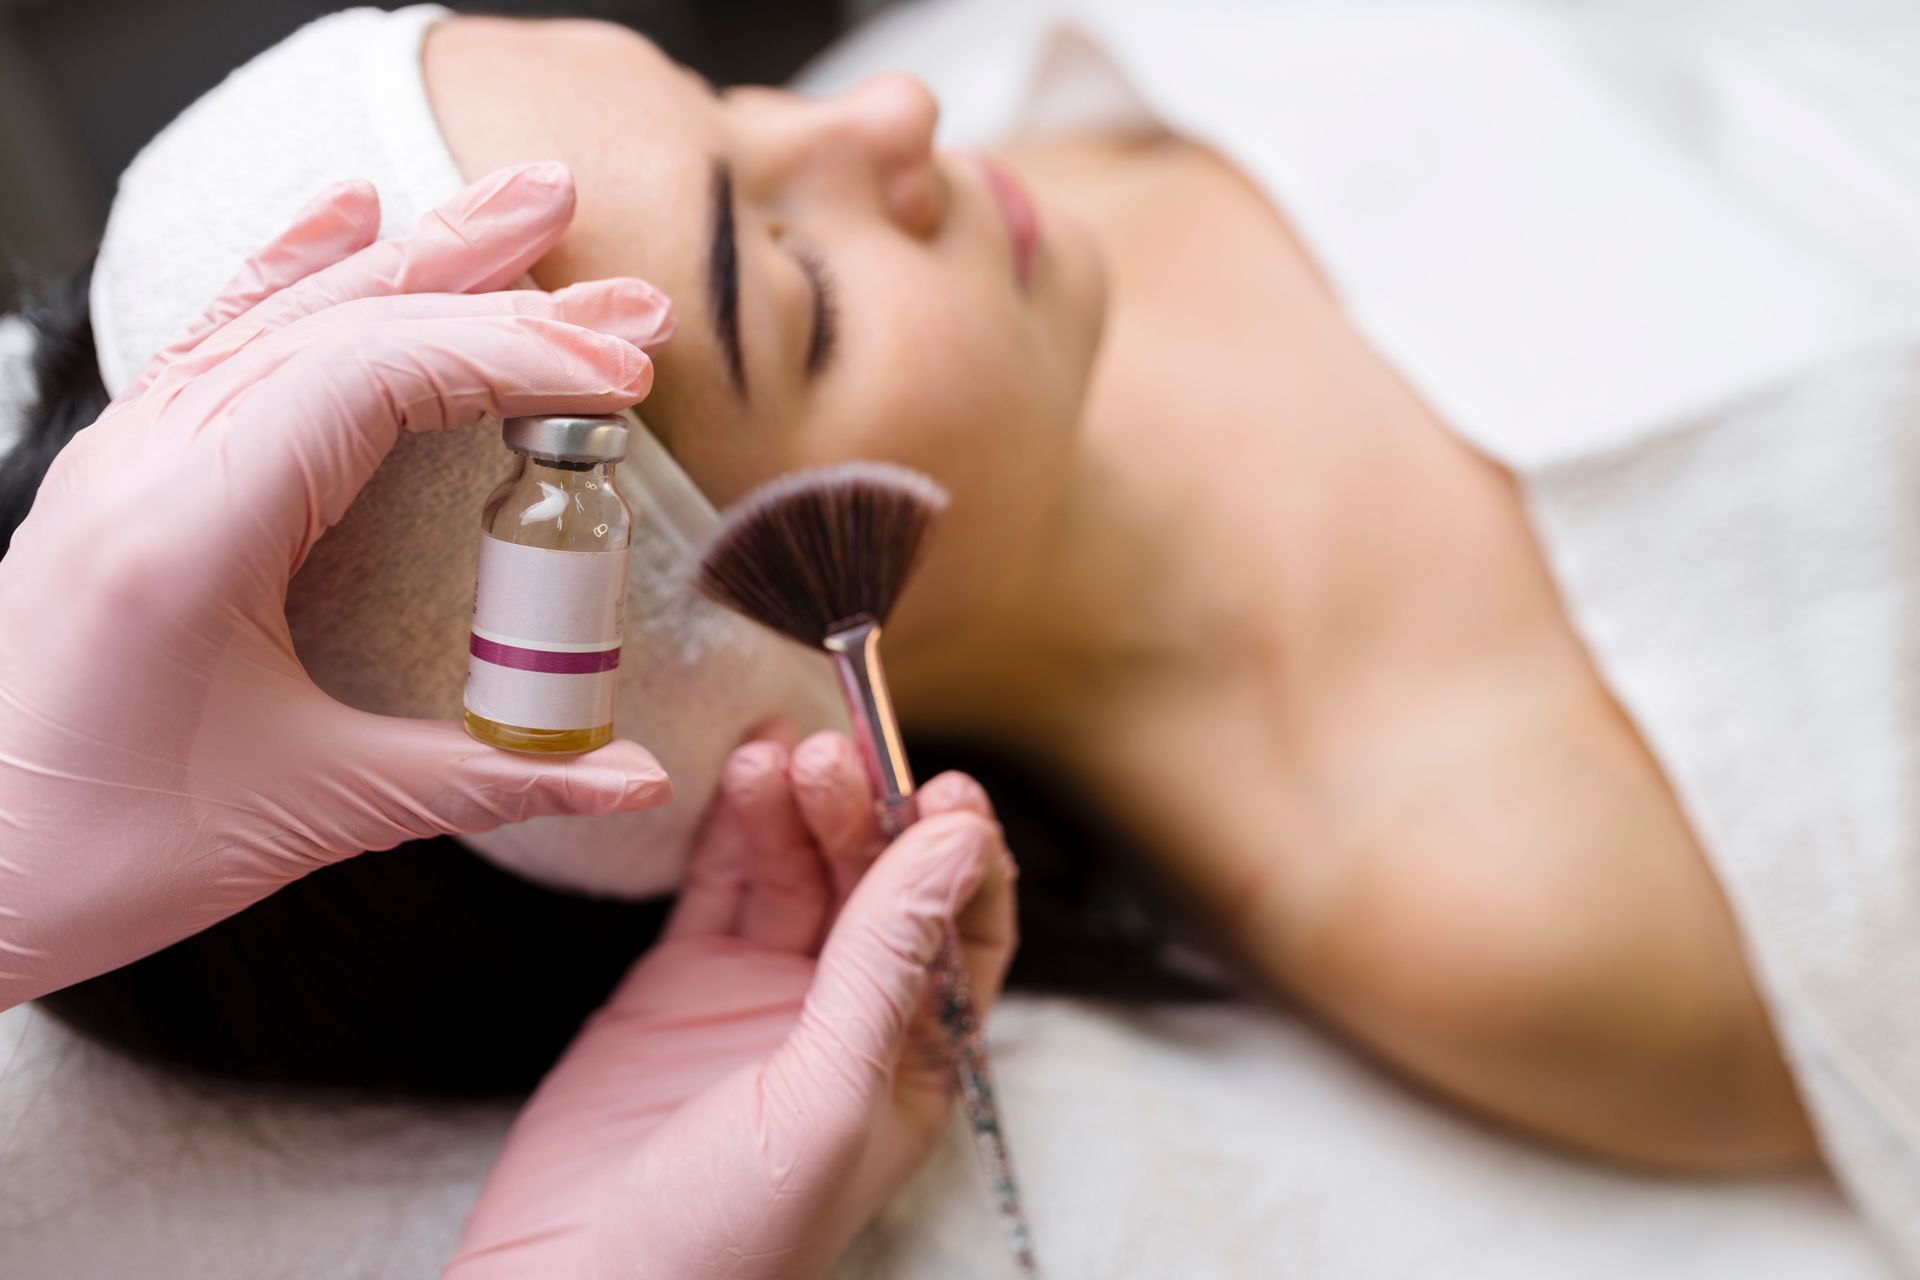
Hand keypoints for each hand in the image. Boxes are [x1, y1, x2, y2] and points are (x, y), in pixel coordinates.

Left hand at [0, 163, 677, 1007]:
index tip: (625, 385)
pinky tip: (350, 210)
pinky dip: (298, 269)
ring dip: (424, 262)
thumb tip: (633, 776)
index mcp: (191, 529)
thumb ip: (490, 779)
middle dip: (504, 300)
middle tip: (633, 303)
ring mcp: (129, 455)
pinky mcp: (129, 472)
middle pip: (348, 325)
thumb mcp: (313, 814)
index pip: (375, 379)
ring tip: (530, 208)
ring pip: (294, 314)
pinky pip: (224, 335)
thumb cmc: (96, 852)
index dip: (515, 361)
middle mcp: (150, 463)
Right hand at [446, 732, 1018, 1279]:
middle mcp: (847, 1021)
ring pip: (800, 872)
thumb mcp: (828, 1094)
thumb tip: (955, 840)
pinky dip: (733, 829)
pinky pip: (724, 884)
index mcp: (914, 1064)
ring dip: (797, 807)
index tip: (943, 789)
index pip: (966, 933)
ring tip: (779, 754)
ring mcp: (762, 997)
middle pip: (878, 885)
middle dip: (864, 813)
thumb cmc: (725, 1239)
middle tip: (834, 755)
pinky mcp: (682, 983)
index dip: (960, 857)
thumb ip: (886, 960)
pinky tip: (741, 774)